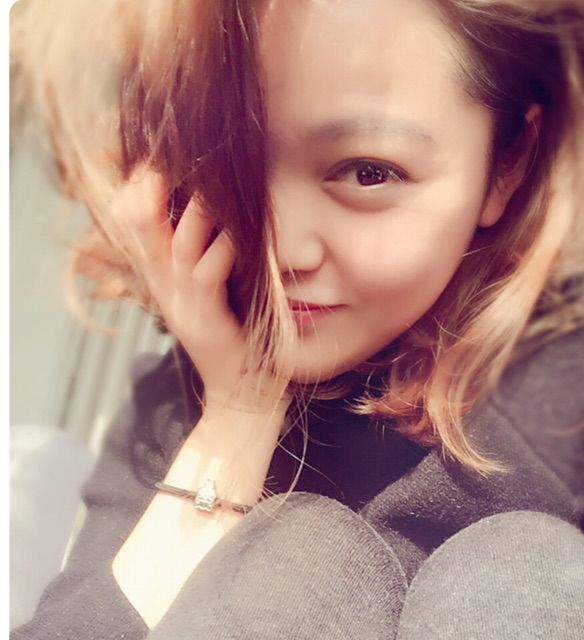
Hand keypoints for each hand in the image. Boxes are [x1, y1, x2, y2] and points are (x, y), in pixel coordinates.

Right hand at [109, 167, 289, 414]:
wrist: (240, 395)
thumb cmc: (234, 338)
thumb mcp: (209, 293)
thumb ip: (204, 257)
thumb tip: (216, 218)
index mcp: (164, 278)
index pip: (136, 224)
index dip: (140, 190)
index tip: (159, 162)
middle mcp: (166, 287)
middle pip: (140, 227)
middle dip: (152, 188)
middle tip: (173, 158)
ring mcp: (183, 304)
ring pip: (177, 245)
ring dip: (197, 210)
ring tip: (213, 182)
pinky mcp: (206, 320)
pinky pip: (207, 274)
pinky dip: (223, 248)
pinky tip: (237, 234)